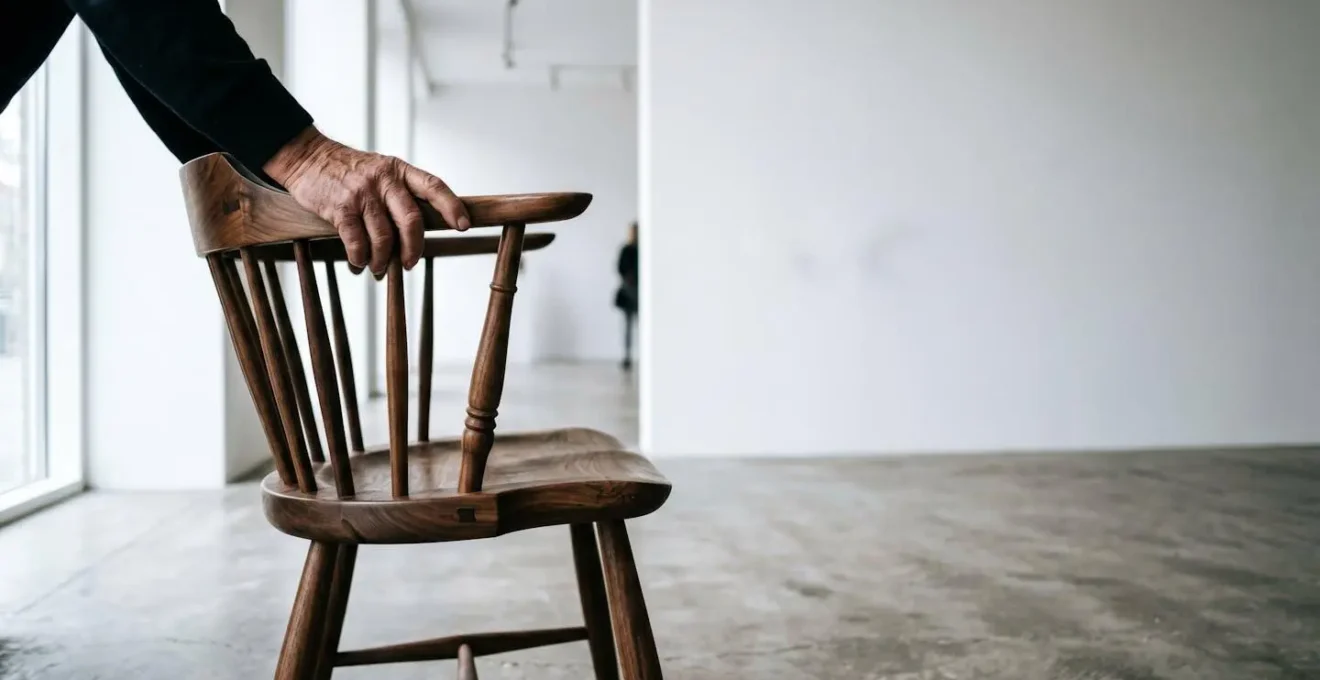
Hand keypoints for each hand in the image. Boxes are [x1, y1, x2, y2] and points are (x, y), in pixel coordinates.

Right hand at [263, 126, 470, 275]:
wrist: (307, 158)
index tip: (463, 225)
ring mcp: (362, 193)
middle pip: (411, 220)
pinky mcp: (340, 208)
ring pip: (384, 237)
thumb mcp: (381, 171)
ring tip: (379, 268)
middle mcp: (384, 180)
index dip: (451, 206)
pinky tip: (359, 263)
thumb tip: (420, 232)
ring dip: (383, 260)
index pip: (434, 186)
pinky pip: (357, 242)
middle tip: (410, 263)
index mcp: (399, 170)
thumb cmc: (349, 171)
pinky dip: (360, 259)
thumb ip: (401, 193)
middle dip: (414, 248)